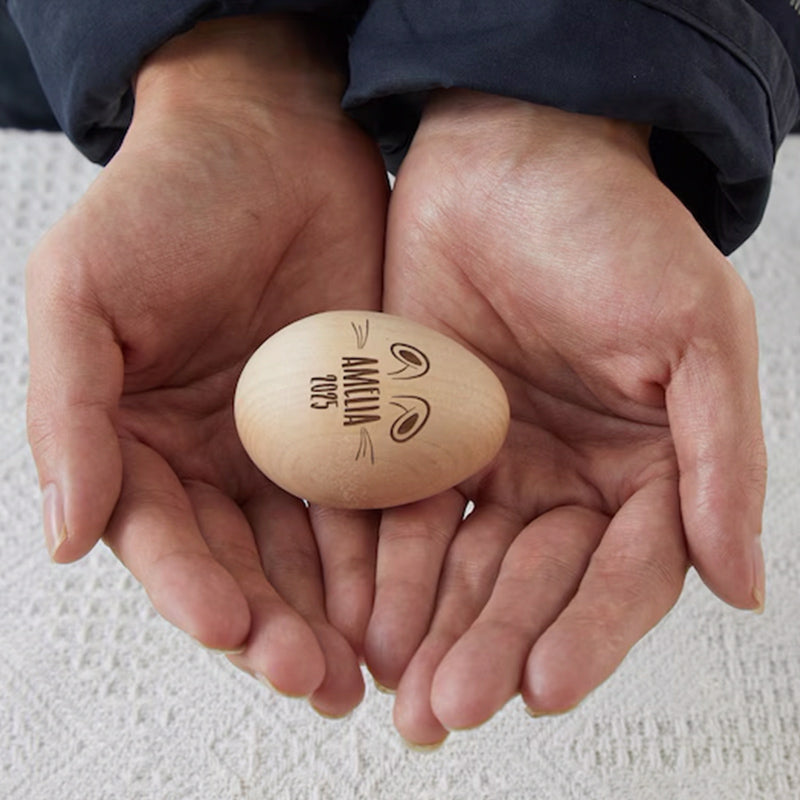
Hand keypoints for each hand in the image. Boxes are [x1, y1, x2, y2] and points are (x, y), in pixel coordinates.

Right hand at [25, 16, 387, 716]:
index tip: (230, 629)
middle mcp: (221, 460)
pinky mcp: (366, 423)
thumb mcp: (83, 294)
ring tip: (368, 666)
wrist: (270, 137)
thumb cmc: (164, 202)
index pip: (165, 538)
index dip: (194, 588)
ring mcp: (297, 446)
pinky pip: (380, 495)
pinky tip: (413, 591)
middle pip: (246, 562)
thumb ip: (69, 414)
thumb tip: (63, 538)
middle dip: (277, 625)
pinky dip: (393, 547)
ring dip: (340, 609)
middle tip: (313, 679)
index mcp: (143, 443)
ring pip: (318, 550)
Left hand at [367, 90, 766, 743]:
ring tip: (403, 688)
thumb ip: (721, 458)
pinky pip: (398, 513)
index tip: (545, 687)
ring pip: (460, 565)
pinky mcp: (418, 437)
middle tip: (450, 709)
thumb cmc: (611, 225)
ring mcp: (488, 461)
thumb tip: (742, 583)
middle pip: (532, 584)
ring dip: (432, 626)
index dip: (589, 633)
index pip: (623, 573)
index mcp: (643, 464)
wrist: (509, 153)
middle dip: (493, 646)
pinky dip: (381, 565)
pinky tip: (362, 615)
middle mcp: (565, 476)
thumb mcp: (695, 332)